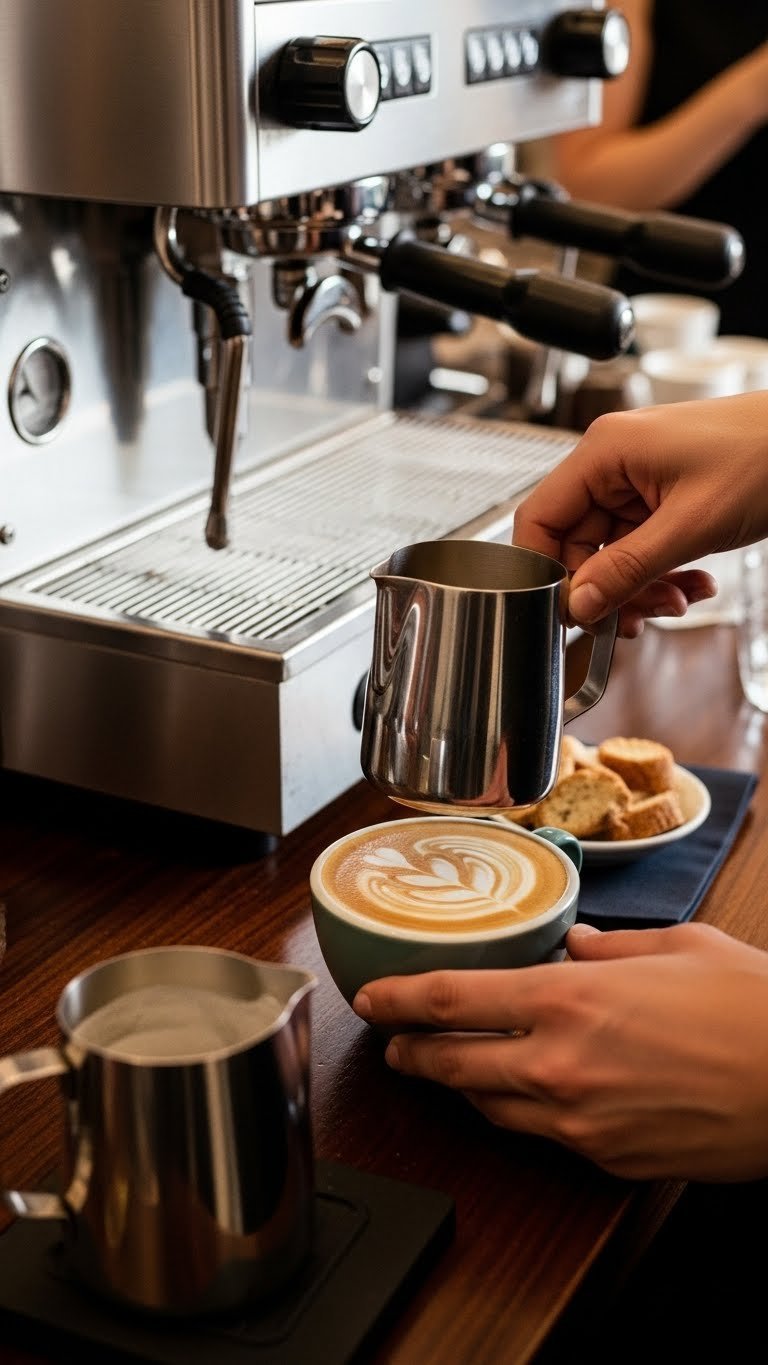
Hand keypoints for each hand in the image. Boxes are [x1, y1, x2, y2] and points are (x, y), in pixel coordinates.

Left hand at [353, 921, 767, 1180]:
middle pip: (450, 1064)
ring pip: (488, 1105)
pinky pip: (539, 1135)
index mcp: (570, 998)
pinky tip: (525, 1093)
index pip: (451, 1000)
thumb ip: (613, 945)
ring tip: (447, 1066)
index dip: (397, 999)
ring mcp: (578, 1120)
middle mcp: (560, 1064)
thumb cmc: (751, 1009)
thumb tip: (580, 943)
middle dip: (410, 1052)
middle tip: (393, 1041)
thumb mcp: (678, 947)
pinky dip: (519, 1110)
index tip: (369, 996)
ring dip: (459, 1084)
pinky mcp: (604, 1158)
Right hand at [512, 393, 767, 636]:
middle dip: (609, 589)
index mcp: (604, 452)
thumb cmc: (765, 455)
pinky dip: (662, 574)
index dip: (548, 572)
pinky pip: (642, 548)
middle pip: (577, 545)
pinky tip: (693, 584)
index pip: (540, 519)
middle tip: (637, 619)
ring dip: (641, 587)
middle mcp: (613, 463)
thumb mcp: (690, 525)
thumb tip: (579, 604)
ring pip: (612, 553)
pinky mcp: (662, 497)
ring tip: (679, 600)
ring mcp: (638, 480)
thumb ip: (627, 569)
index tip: (571, 613)